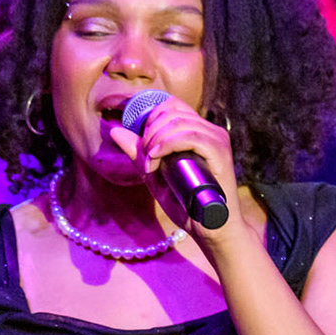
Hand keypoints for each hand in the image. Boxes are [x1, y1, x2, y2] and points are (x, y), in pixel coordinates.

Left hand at [108, 97, 245, 246]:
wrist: (210, 230)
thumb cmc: (187, 205)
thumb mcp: (155, 176)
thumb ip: (138, 154)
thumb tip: (115, 130)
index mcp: (198, 131)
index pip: (171, 105)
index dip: (149, 116)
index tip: (140, 142)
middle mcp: (209, 130)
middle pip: (172, 110)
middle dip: (149, 130)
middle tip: (144, 158)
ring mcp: (216, 139)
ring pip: (179, 121)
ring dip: (155, 139)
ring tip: (150, 163)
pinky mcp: (220, 152)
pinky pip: (191, 136)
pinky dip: (168, 144)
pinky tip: (156, 158)